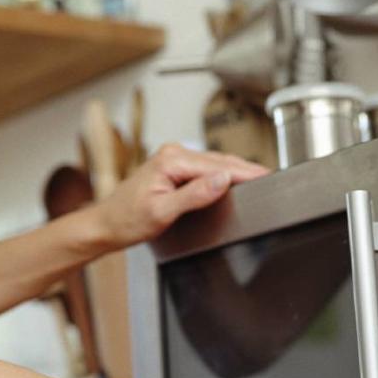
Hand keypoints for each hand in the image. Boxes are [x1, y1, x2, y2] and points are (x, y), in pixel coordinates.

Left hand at [90, 143, 268, 249]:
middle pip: (219, 161)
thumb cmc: (127, 220)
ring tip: (260, 176)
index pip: (218, 166)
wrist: (105, 224)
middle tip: (271, 177)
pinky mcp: (173, 166)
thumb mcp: (162, 212)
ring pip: (214, 162)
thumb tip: (222, 180)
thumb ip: (194, 195)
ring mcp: (173, 158)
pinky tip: (236, 177)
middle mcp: (172, 153)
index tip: (266, 176)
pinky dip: (223, 172)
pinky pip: (205, 167)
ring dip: (236, 170)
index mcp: (171, 160)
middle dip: (246, 169)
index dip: (245, 173)